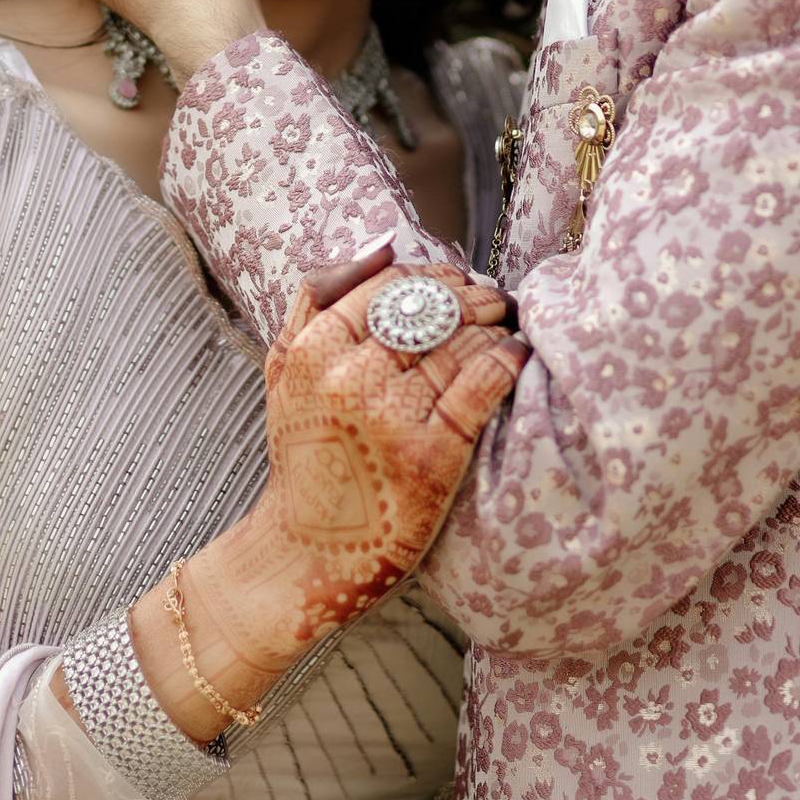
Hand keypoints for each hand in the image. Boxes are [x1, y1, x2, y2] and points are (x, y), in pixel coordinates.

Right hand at [182, 245, 526, 693]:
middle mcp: (351, 378)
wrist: (307, 554)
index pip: (390, 285)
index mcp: (316, 351)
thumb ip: (316, 300)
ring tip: (505, 325)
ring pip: (459, 344)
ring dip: (491, 326)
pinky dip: (504, 362)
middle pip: (430, 310)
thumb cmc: (304, 457)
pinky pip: (479, 387)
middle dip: (469, 296)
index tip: (453, 281)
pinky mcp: (431, 457)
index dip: (431, 276)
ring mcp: (392, 418)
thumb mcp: (284, 370)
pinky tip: (515, 355)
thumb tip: (381, 245)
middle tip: (490, 299)